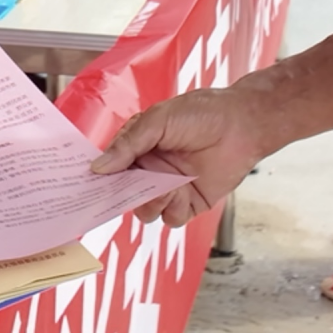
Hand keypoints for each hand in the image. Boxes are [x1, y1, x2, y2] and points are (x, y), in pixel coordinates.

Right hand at [90, 85, 268, 225]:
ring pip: (145, 211)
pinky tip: (181, 192)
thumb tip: (99, 167)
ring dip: (150, 203)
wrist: (242, 124)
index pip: (111, 167)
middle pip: (124, 194)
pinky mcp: (190, 203)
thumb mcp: (157, 120)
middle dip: (124, 195)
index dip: (101, 176)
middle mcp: (151, 170)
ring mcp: (170, 188)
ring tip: (164, 186)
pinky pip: (171, 219)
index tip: (90, 183)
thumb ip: (128, 144)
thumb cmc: (201, 113)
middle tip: (128, 188)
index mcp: (138, 148)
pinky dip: (173, 209)